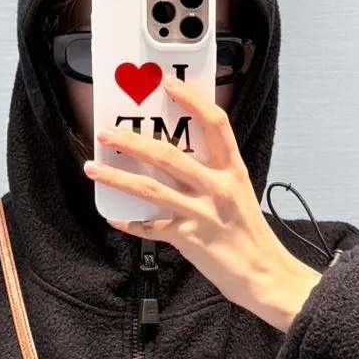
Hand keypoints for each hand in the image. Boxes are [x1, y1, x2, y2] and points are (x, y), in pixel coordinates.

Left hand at [82, 74, 322, 329]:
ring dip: (117, 177)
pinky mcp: (190, 238)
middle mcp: (219, 186)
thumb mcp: (238, 195)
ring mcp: (203, 212)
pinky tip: (116, 219)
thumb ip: (212, 175)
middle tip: (107, 132)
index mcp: (234, 170)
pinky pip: (152, 227)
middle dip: (132, 141)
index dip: (192, 99)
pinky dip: (132, 223)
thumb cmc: (249, 235)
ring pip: (151, 188)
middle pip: (169, 154)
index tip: (168, 83)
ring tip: (93, 168)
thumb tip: (177, 159)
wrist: (265, 275)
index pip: (215, 124)